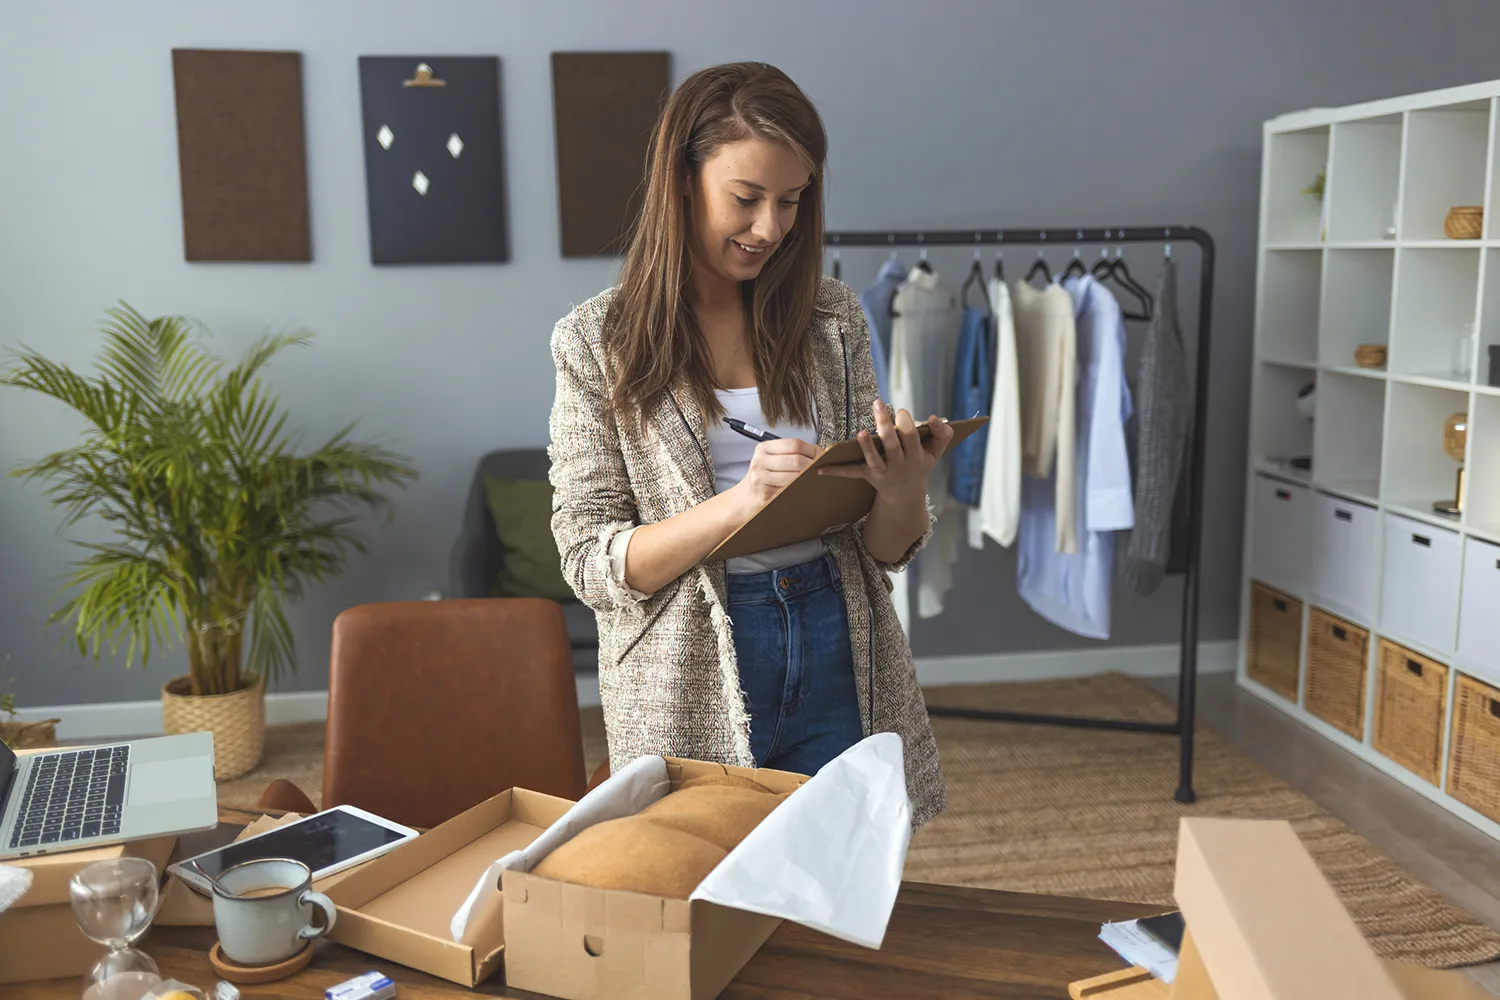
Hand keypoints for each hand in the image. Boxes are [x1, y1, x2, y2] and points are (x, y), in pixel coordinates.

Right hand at [730, 437, 821, 514]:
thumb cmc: (764, 479)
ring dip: (807, 479)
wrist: (744, 500)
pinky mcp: (763, 493)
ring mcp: (760, 477)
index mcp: (764, 448)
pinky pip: (788, 490)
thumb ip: (791, 454)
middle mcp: (760, 460)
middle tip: (822, 471)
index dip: (812, 450)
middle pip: (796, 460)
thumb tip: (822, 453)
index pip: (794, 444)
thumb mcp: (772, 461)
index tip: (823, 457)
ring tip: (815, 481)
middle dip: (812, 466)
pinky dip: (799, 490)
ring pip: (794, 476)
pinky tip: (804, 490)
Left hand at [819, 399, 953, 504]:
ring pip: (875, 459)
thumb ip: (942, 434)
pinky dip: (836, 471)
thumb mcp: (936, 452)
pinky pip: (852, 473)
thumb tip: (933, 418)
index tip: (901, 412)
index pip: (912, 437)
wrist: (907, 495)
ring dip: (867, 447)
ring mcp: (884, 473)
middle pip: (893, 445)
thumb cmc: (920, 463)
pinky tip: (820, 469)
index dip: (907, 423)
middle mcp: (901, 465)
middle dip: (887, 425)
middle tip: (879, 405)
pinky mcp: (869, 477)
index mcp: (917, 456)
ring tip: (861, 432)